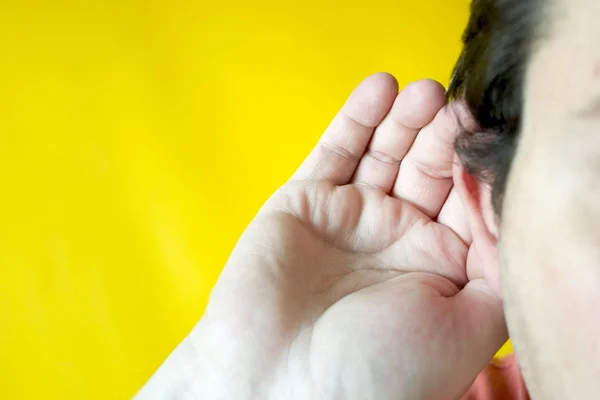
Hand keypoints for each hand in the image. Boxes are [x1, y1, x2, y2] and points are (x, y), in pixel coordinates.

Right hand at [136, 73, 507, 399]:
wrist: (283, 387)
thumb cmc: (378, 373)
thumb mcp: (471, 327)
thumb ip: (499, 266)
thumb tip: (506, 208)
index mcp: (437, 271)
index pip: (467, 202)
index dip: (477, 169)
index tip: (487, 136)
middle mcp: (394, 242)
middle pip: (427, 171)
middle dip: (443, 137)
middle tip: (456, 107)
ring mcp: (349, 219)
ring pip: (384, 153)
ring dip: (407, 120)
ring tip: (426, 93)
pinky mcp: (305, 202)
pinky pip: (336, 151)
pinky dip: (358, 118)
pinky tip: (381, 90)